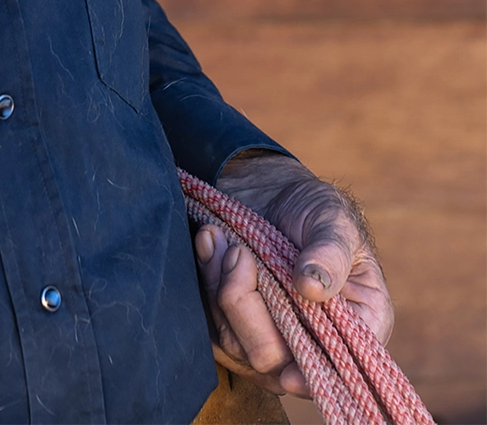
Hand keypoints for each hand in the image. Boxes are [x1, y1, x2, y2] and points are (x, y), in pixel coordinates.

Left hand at [193, 151, 393, 396]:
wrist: (273, 189)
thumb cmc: (315, 208)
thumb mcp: (334, 220)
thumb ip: (329, 253)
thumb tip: (312, 288)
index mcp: (357, 324)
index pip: (336, 367)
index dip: (307, 375)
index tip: (284, 368)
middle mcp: (315, 342)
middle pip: (271, 359)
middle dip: (247, 308)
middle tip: (239, 254)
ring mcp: (272, 336)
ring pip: (234, 343)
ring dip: (222, 287)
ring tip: (221, 239)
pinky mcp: (236, 324)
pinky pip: (210, 325)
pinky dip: (206, 281)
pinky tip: (210, 241)